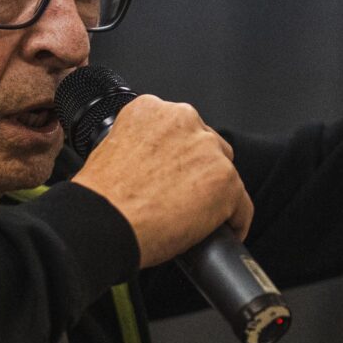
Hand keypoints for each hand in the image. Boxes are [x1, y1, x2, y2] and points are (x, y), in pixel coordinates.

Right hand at [67, 94, 253, 267]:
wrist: (103, 222)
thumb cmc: (100, 198)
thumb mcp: (111, 151)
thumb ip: (139, 147)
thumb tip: (154, 168)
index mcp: (150, 109)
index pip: (180, 130)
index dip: (178, 156)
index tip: (173, 173)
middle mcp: (182, 120)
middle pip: (207, 146)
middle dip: (198, 171)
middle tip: (180, 198)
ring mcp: (208, 150)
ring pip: (225, 174)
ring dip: (214, 195)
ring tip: (194, 219)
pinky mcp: (226, 181)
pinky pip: (242, 206)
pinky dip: (234, 222)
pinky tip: (221, 233)